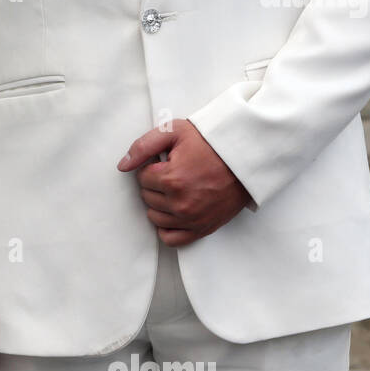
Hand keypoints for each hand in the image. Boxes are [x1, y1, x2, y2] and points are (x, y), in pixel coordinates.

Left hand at [118, 119, 251, 246]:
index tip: (166, 162)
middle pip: (147, 198)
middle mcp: (180, 203)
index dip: (151, 168)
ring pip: (155, 218)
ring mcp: (192, 219)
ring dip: (160, 204)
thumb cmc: (211, 142)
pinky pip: (171, 239)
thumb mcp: (175, 131)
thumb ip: (143, 146)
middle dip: (155, 185)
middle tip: (173, 173)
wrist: (247, 157)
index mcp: (172, 179)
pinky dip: (168, 227)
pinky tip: (173, 212)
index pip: (141, 178)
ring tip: (176, 189)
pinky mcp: (202, 229)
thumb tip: (122, 166)